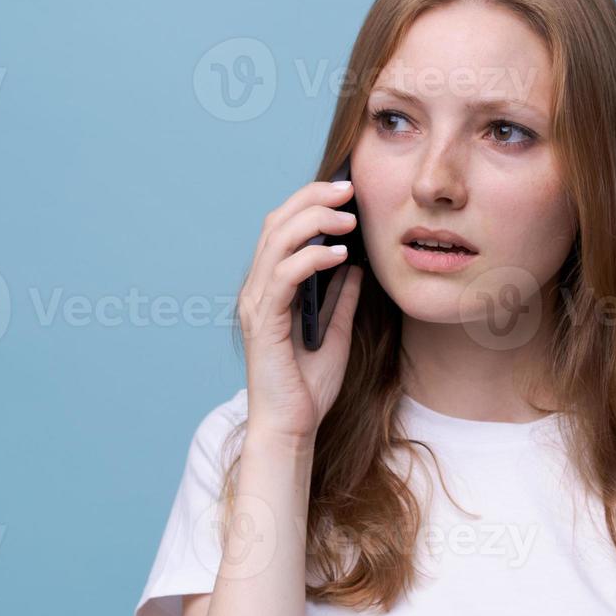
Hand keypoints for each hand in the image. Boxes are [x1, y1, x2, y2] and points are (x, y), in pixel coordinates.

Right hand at [237, 176, 364, 443]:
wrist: (292, 428)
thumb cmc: (308, 387)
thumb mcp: (335, 332)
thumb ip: (341, 298)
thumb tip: (357, 265)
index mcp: (271, 289)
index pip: (283, 229)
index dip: (311, 202)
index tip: (347, 189)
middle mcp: (258, 290)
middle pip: (276, 223)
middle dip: (312, 198)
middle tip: (348, 187)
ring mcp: (257, 304)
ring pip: (276, 242)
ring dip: (314, 221)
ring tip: (349, 216)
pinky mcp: (264, 322)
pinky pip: (284, 276)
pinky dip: (311, 258)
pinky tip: (339, 254)